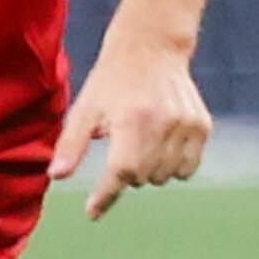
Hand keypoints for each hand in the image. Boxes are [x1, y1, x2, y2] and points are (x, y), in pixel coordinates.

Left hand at [53, 26, 210, 218]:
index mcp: (132, 120)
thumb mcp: (85, 108)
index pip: (121, 172)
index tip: (92, 212)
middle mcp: (163, 123)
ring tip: (143, 142)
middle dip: (128, 172)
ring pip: (166, 176)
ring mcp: (187, 125)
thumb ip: (71, 144)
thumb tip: (56, 177)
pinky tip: (163, 143)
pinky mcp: (202, 125)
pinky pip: (188, 167)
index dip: (105, 195)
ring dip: (151, 170)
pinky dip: (174, 166)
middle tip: (123, 146)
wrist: (152, 47)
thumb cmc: (112, 80)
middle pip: (142, 178)